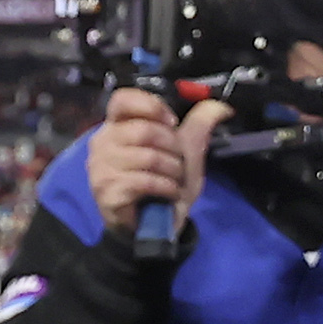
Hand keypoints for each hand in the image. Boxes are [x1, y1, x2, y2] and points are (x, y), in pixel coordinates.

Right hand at [88, 85, 229, 235]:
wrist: (159, 224)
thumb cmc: (166, 182)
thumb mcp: (186, 150)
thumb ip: (199, 124)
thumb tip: (222, 105)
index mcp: (118, 126)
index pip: (123, 99)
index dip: (151, 106)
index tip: (172, 122)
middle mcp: (103, 142)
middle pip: (144, 130)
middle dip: (173, 148)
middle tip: (177, 162)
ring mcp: (100, 167)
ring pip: (147, 157)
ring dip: (172, 171)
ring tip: (173, 180)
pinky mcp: (106, 190)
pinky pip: (144, 181)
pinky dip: (166, 187)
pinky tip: (168, 193)